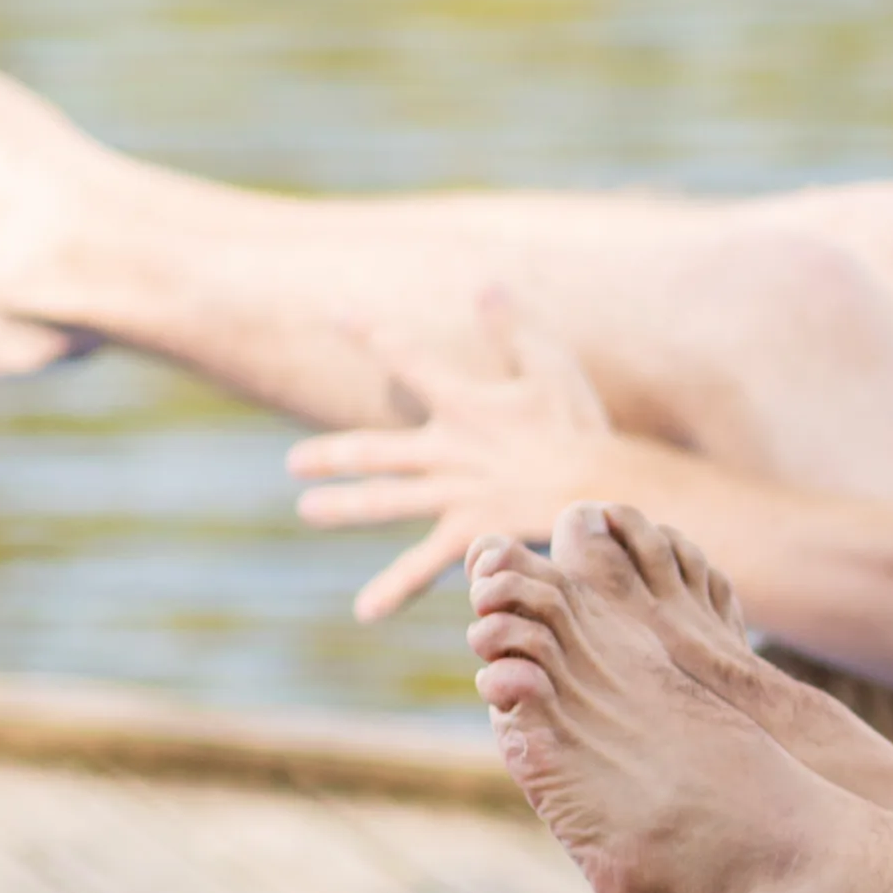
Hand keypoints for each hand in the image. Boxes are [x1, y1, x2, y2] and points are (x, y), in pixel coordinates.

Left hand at [287, 289, 652, 620]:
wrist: (597, 488)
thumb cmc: (581, 425)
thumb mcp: (551, 367)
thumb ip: (514, 328)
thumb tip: (484, 282)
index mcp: (463, 404)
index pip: (408, 360)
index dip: (372, 336)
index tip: (336, 316)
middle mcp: (446, 450)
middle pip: (376, 448)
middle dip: (334, 453)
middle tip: (295, 462)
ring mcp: (452, 494)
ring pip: (385, 501)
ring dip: (344, 507)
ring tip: (310, 510)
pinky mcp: (468, 532)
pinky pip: (425, 563)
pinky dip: (396, 587)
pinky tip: (365, 611)